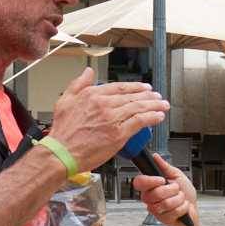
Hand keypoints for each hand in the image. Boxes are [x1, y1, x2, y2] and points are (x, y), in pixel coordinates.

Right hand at [48, 67, 169, 172]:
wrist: (62, 153)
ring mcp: (112, 118)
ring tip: (163, 105)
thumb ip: (78, 84)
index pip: (119, 87)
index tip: (144, 87)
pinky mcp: (118, 133)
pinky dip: (151, 117)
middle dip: (149, 95)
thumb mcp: (65, 101)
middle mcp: (104, 104)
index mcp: (92, 95)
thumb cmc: (62, 132)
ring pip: (138, 107)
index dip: (135, 87)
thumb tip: (87, 72)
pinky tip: (159, 116)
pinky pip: (140, 121)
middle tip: (157, 96)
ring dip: (154, 105)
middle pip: (132, 96)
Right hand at [132, 153, 198, 225]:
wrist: (193, 209)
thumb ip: (165, 167)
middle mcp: (150, 199)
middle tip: (176, 190)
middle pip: (154, 194)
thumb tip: (155, 157)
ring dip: (179, 199)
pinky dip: (183, 207)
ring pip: (165, 203)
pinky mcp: (163, 219)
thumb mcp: (177, 175)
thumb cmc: (185, 193)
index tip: (162, 180)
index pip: (139, 182)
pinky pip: (173, 211)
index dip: (150, 181)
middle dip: (172, 190)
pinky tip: (182, 207)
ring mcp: (156, 210)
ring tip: (180, 199)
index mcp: (150, 186)